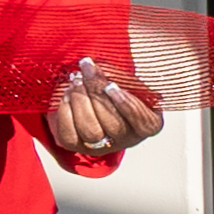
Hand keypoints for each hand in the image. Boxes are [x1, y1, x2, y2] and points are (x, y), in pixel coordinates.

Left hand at [41, 60, 164, 162]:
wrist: (97, 97)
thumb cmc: (119, 86)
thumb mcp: (129, 80)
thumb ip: (122, 77)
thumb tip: (98, 67)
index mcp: (147, 124)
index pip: (142, 122)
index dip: (126, 105)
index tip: (110, 85)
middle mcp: (126, 139)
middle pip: (113, 124)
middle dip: (96, 94)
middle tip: (86, 70)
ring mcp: (102, 146)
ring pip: (90, 130)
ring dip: (80, 101)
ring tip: (76, 80)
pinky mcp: (77, 146)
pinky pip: (69, 134)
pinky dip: (66, 111)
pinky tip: (67, 94)